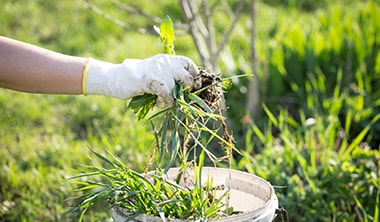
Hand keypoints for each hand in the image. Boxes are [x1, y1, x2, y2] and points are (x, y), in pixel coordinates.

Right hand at [85, 54, 201, 107]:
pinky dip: (165, 102)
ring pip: (176, 88)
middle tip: (180, 96)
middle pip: (186, 77)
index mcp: (166, 59)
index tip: (195, 85)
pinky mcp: (151, 81)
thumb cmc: (138, 78)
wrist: (117, 78)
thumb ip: (170, 75)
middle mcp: (164, 62)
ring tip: (162, 101)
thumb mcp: (157, 72)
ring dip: (172, 99)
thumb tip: (189, 86)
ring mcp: (158, 71)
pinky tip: (158, 102)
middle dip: (186, 89)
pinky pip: (167, 94)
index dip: (194, 75)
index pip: (188, 63)